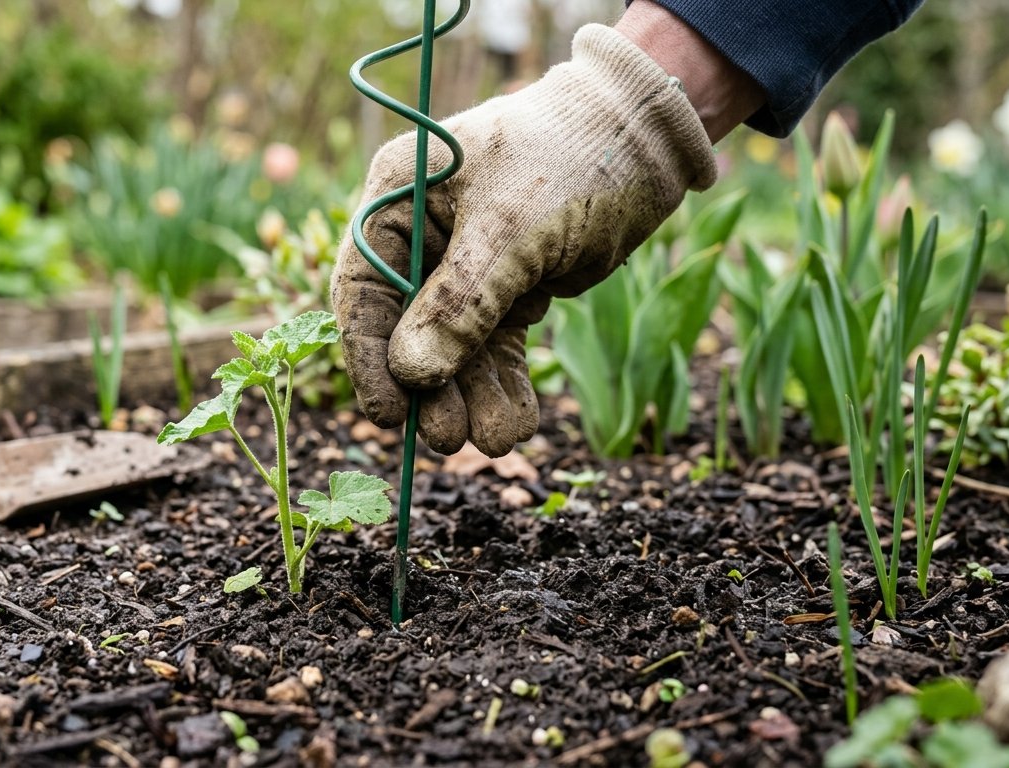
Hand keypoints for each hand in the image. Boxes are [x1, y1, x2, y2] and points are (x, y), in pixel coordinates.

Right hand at [332, 22, 719, 457]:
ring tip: (496, 440)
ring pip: (455, 349)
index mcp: (398, 198)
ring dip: (472, 398)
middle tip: (449, 438)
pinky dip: (504, 386)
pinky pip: (495, 350)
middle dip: (431, 388)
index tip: (387, 413)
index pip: (362, 289)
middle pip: (406, 330)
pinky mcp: (508, 290)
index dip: (368, 356)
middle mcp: (421, 236)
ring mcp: (464, 267)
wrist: (646, 139)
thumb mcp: (511, 229)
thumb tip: (412, 375)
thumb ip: (460, 303)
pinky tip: (518, 422)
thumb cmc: (569, 158)